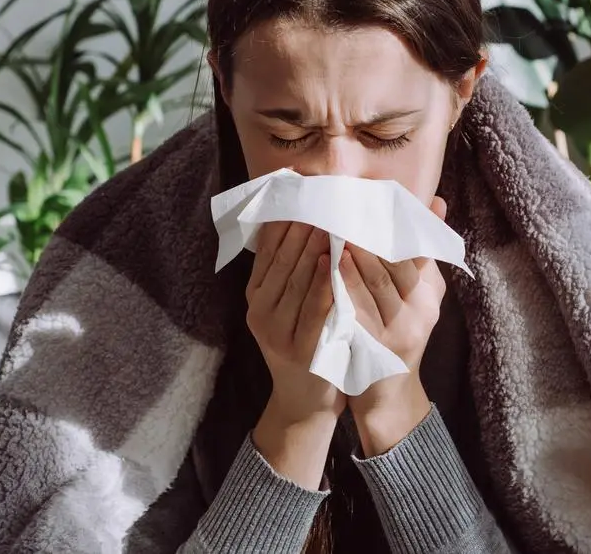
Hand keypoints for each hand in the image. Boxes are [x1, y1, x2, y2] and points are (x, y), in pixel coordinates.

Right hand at [245, 221, 341, 488]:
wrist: (305, 400)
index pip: (268, 248)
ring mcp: (275, 330)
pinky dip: (321, 284)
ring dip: (312, 248)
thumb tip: (310, 219)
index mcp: (257, 294)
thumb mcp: (292, 304)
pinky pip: (311, 309)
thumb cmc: (307, 341)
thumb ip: (294, 268)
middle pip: (282, 259)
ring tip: (330, 220)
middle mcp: (259, 309)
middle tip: (322, 196)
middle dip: (303, 226)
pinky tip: (333, 263)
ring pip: (294, 280)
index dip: (285, 218)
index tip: (303, 189)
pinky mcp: (297, 349)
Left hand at [340, 196, 448, 455]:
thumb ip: (421, 254)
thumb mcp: (421, 295)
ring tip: (331, 235)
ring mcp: (393, 335)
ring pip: (372, 290)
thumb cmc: (401, 332)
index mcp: (429, 300)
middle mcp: (417, 317)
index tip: (373, 207)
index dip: (394, 231)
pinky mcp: (370, 349)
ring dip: (350, 261)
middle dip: (367, 241)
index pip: (415, 258)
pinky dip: (339, 289)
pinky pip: (353, 314)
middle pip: (392, 271)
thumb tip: (435, 202)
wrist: (387, 393)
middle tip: (343, 213)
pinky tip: (324, 270)